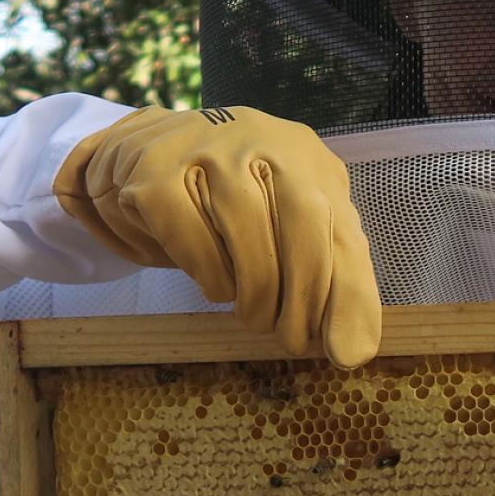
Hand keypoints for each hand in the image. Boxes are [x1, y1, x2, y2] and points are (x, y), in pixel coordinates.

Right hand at [54, 105, 381, 368]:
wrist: (141, 152)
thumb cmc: (230, 200)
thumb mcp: (287, 220)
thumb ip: (326, 266)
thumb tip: (353, 345)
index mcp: (309, 158)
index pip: (345, 228)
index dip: (351, 293)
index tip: (350, 353)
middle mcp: (266, 142)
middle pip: (305, 223)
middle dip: (304, 297)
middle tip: (293, 341)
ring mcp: (210, 149)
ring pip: (248, 230)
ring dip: (256, 292)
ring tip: (255, 316)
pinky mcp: (157, 171)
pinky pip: (191, 235)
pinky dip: (209, 275)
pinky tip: (217, 286)